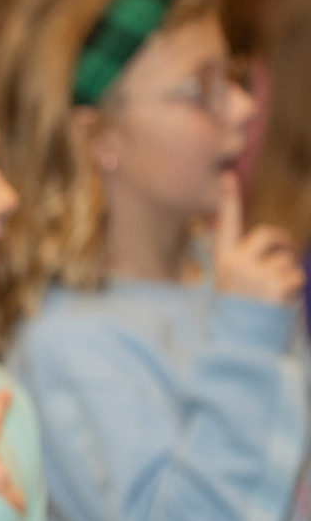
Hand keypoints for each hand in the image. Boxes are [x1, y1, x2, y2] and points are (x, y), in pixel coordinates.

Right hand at [214, 171, 303, 304]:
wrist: (240, 344)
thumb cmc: (240, 313)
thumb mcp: (234, 285)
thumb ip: (246, 262)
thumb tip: (275, 243)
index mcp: (223, 262)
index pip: (226, 226)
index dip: (228, 200)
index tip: (227, 176)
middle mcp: (236, 264)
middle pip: (268, 234)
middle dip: (283, 242)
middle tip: (287, 251)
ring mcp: (255, 273)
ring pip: (286, 260)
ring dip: (287, 276)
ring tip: (273, 297)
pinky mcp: (274, 284)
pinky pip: (296, 276)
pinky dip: (294, 290)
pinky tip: (279, 303)